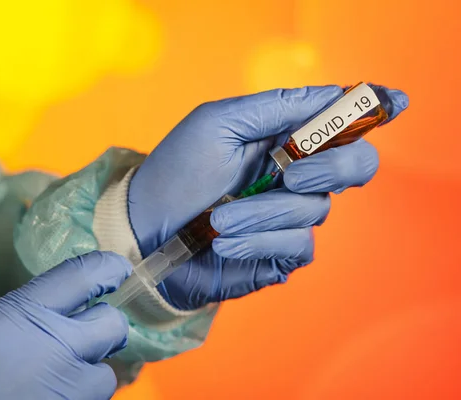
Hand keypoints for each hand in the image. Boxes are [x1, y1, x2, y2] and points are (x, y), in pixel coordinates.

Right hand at [0, 252, 131, 399]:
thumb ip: (25, 317)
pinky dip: (77, 398)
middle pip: (113, 324)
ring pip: (106, 374)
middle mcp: (59, 345)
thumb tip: (50, 321)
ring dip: (89, 374)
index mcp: (29, 311)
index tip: (117, 270)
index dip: (108, 268)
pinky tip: (50, 397)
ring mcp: (70, 386)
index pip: (85, 275)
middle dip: (106, 327)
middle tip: (90, 334)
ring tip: (60, 380)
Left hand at [129, 85, 407, 309]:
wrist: (146, 230)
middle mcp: (295, 174)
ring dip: (264, 213)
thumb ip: (274, 108)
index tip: (393, 102)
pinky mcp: (280, 252)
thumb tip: (332, 95)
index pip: (340, 123)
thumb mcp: (217, 124)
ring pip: (316, 210)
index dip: (370, 112)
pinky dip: (260, 241)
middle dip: (333, 166)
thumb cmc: (176, 172)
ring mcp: (290, 215)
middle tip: (292, 174)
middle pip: (356, 165)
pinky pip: (298, 244)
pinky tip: (224, 242)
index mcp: (282, 138)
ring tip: (220, 219)